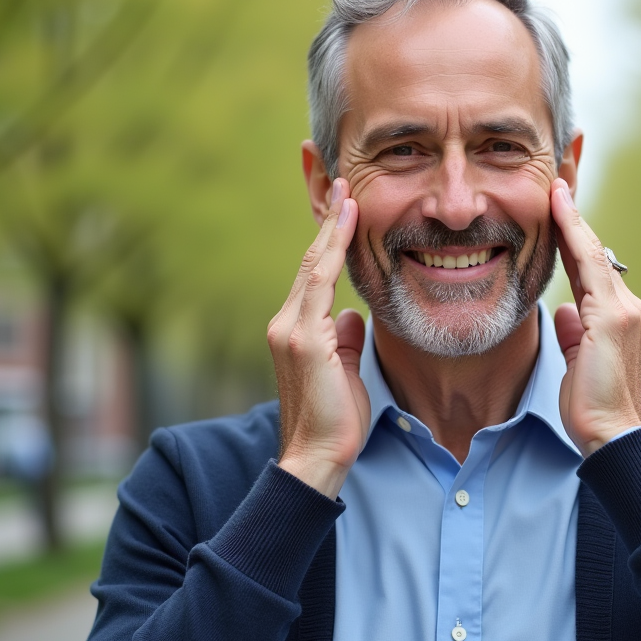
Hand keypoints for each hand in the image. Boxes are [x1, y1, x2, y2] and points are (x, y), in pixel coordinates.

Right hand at [267, 178, 369, 497]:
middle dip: (328, 222)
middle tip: (342, 184)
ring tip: (347, 193)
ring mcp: (290, 331)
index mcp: (296, 331)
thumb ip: (345, 342)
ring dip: (332, 228)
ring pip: (314, 267)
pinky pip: (319, 285)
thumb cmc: (335, 421)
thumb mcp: (346, 372)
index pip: (315, 276)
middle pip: (311, 263)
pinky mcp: (301, 340)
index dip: (328, 241)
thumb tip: (354, 318)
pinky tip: (346, 226)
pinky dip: (332, 252)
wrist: (318, 457)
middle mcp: (286, 324)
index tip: (344, 208)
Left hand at [550, 178, 640, 456]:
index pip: (592, 268)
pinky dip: (575, 238)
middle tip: (556, 183)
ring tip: (554, 188)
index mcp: (617, 317)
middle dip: (573, 218)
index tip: (558, 205)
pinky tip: (560, 214)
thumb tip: (563, 311)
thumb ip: (574, 332)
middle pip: (594, 253)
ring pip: (593, 254)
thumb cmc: (592, 406)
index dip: (574, 236)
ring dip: (572, 221)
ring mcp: (624, 311)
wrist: (611, 436)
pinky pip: (590, 267)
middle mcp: (627, 307)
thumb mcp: (577, 361)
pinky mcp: (615, 318)